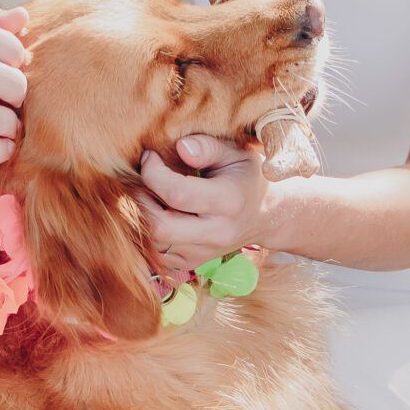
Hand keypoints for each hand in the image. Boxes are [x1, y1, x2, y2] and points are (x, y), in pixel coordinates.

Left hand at [138, 136, 268, 271]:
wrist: (268, 214)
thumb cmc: (246, 176)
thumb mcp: (236, 152)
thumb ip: (208, 147)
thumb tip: (180, 147)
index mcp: (229, 202)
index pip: (177, 194)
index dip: (153, 173)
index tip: (149, 156)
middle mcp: (217, 232)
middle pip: (160, 227)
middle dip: (140, 200)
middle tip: (140, 179)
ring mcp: (205, 252)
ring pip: (155, 243)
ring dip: (143, 217)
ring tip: (149, 193)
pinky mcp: (194, 262)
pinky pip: (158, 253)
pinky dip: (150, 233)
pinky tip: (157, 212)